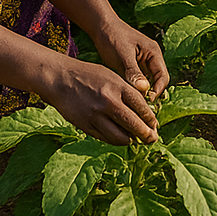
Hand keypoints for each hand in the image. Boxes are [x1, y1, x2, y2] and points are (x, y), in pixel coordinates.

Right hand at [46, 55, 161, 145]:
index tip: (155, 124)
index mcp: (118, 87)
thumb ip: (127, 91)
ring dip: (131, 140)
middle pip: (134, 124)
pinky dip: (116, 140)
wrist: (61, 79)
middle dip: (146, 134)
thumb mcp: (112, 76)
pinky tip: (121, 138)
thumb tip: (143, 110)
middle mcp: (109, 102)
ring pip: (120, 136)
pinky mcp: (86, 126)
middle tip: (153, 139)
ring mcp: (96, 116)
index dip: (150, 118)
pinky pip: (105, 138)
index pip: (141, 106)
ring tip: (136, 140)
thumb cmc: (89, 75)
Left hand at [94, 18, 170, 101]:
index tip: (146, 103)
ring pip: (148, 84)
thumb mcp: (122, 55)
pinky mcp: (133, 67)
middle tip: (140, 109)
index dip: (157, 91)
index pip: (163, 77)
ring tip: (133, 107)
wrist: (101, 27)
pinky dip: (135, 90)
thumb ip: (133, 71)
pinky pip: (138, 82)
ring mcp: (143, 63)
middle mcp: (151, 58)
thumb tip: (144, 90)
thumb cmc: (112, 37)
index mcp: (154, 53)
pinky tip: (127, 99)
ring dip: (143, 94)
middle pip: (157, 82)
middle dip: (151, 95)